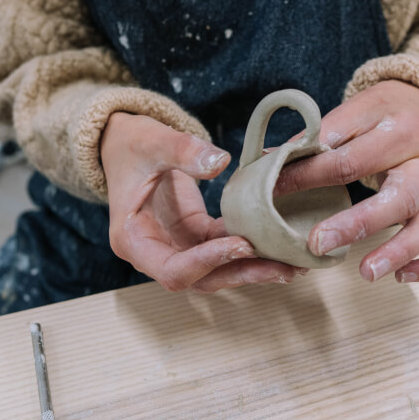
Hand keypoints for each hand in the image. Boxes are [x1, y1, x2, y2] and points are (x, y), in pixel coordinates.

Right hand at [102, 113, 301, 291]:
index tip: (242, 245)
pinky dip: (250, 248)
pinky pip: (225, 248)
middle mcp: (154, 253)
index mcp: (133, 240)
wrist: (125, 144)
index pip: (173, 269)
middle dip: (243, 274)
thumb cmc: (131, 144)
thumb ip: (183, 150)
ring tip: (292, 265)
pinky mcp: (194, 235)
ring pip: (217, 270)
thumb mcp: (152, 141)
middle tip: (284, 269)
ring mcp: (176, 246)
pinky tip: (280, 246)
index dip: (208, 263)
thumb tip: (220, 162)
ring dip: (253, 268)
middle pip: (202, 279)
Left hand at [275, 80, 418, 282]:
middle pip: (396, 197)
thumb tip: (267, 162)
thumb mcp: (348, 114)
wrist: (417, 104)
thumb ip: (315, 139)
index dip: (307, 179)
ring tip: (366, 272)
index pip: (348, 161)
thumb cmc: (375, 114)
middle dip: (356, 225)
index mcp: (397, 129)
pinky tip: (401, 277)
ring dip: (397, 250)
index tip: (274, 194)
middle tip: (317, 244)